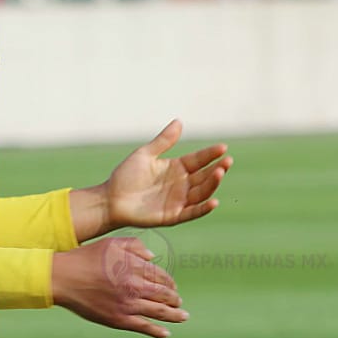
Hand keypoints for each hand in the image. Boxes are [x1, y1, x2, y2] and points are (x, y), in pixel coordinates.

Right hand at [52, 237, 185, 337]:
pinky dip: (157, 331)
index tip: (173, 287)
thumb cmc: (85, 258)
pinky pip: (144, 327)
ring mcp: (127, 304)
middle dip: (175, 299)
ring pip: (159, 312)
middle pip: (164, 295)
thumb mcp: (110, 243)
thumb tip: (153, 257)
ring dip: (175, 315)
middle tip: (178, 302)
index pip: (162, 277)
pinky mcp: (118, 319)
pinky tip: (166, 333)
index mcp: (134, 266)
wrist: (63, 278)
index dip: (170, 283)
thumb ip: (134, 246)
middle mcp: (134, 286)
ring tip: (183, 317)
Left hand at [105, 119, 230, 229]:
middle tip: (227, 160)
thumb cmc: (126, 176)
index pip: (198, 160)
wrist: (110, 199)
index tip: (223, 147)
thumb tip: (179, 121)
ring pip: (202, 193)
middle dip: (217, 169)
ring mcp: (179, 201)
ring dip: (212, 184)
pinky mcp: (173, 216)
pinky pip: (192, 212)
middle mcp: (181, 184)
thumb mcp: (145, 154)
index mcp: (176, 168)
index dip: (210, 154)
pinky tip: (214, 201)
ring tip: (220, 173)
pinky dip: (204, 208)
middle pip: (204, 176)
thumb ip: (164, 141)